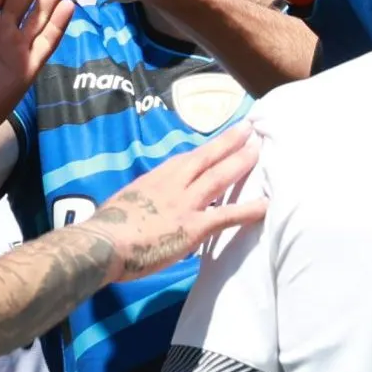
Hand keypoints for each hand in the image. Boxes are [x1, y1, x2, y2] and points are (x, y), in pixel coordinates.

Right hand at [84, 127, 266, 283]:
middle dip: (230, 142)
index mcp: (158, 177)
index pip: (189, 158)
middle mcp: (175, 183)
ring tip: (259, 148)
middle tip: (250, 128)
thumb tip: (152, 203)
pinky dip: (248, 209)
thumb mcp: (129, 199)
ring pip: (220, 176)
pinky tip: (265, 204)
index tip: (222, 139)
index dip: (209, 148)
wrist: (105, 242)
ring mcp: (187, 203)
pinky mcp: (195, 226)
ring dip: (241, 161)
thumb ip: (146, 197)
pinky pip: (227, 215)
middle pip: (208, 157)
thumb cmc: (109, 225)